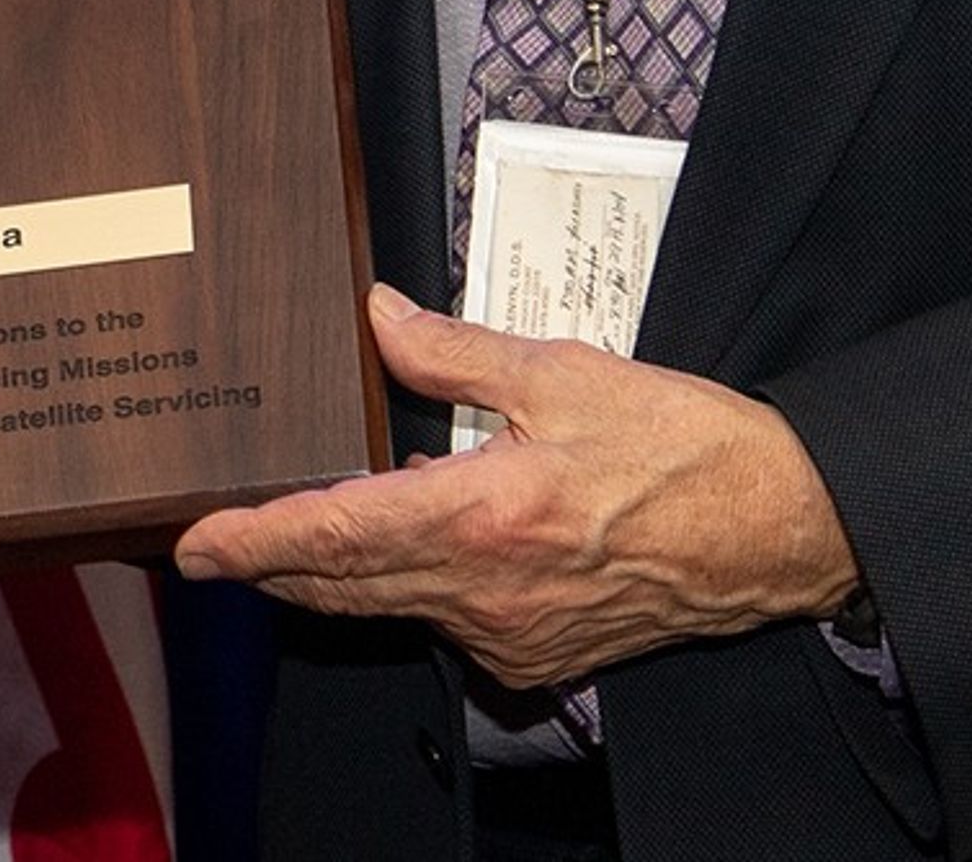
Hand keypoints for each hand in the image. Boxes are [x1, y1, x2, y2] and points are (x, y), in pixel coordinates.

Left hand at [170, 286, 859, 689]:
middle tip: (214, 548)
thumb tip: (380, 316)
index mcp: (481, 518)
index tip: (197, 547)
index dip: (255, 544)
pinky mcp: (538, 656)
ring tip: (292, 539)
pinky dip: (411, 588)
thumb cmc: (682, 448)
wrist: (775, 527)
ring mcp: (509, 635)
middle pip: (343, 587)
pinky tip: (413, 545)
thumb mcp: (561, 372)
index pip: (334, 536)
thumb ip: (455, 351)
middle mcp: (483, 592)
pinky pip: (447, 624)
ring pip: (390, 608)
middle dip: (272, 569)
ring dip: (337, 577)